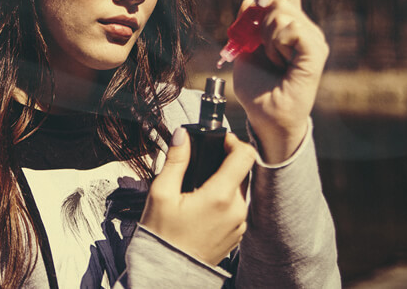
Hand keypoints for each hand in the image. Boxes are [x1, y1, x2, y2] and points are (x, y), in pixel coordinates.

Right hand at [140, 129, 255, 265]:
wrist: (167, 271)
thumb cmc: (162, 234)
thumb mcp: (161, 193)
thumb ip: (176, 160)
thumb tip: (182, 134)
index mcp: (220, 196)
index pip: (245, 155)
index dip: (234, 141)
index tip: (220, 139)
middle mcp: (236, 210)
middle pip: (242, 171)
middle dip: (225, 162)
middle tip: (202, 161)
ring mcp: (239, 224)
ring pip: (240, 189)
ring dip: (225, 180)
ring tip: (200, 184)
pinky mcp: (237, 234)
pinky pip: (237, 207)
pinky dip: (225, 199)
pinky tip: (204, 203)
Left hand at [233, 0, 328, 162]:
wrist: (265, 116)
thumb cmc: (257, 86)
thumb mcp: (245, 47)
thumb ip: (248, 22)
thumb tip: (253, 0)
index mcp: (289, 25)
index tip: (257, 3)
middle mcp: (305, 29)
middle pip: (278, 0)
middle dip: (260, 24)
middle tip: (265, 53)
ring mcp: (313, 39)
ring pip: (282, 14)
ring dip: (267, 39)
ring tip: (274, 62)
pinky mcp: (317, 51)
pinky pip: (293, 29)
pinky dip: (278, 43)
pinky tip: (281, 62)